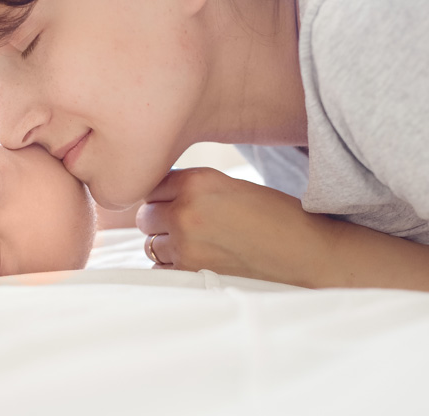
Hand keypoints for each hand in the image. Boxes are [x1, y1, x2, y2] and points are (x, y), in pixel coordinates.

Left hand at [136, 168, 332, 286]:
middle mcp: (185, 209)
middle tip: (190, 228)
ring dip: (167, 246)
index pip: (153, 186)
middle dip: (161, 222)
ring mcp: (185, 244)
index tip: (179, 204)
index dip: (165, 197)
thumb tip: (154, 199)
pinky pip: (162, 270)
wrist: (310, 255)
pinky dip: (174, 268)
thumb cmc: (275, 218)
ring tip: (200, 247)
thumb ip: (192, 190)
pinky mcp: (191, 274)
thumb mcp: (231, 187)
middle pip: (146, 216)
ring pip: (151, 244)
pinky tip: (201, 264)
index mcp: (197, 181)